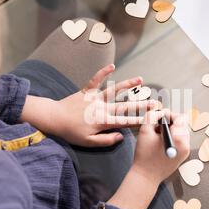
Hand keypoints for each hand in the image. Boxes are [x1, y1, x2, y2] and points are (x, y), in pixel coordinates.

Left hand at [21, 64, 158, 146]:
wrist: (53, 118)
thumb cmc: (70, 132)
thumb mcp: (88, 142)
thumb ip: (106, 140)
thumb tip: (121, 136)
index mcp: (103, 121)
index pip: (125, 121)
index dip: (140, 120)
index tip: (152, 119)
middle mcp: (102, 107)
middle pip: (125, 105)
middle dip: (141, 104)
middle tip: (155, 101)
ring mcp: (95, 98)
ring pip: (114, 90)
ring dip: (127, 84)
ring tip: (140, 79)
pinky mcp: (87, 91)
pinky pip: (96, 80)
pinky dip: (103, 72)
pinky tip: (113, 66)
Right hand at [107, 109, 189, 208]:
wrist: (145, 177)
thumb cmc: (144, 156)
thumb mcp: (145, 131)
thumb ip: (152, 116)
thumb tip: (159, 112)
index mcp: (179, 138)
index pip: (180, 118)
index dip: (168, 114)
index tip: (159, 117)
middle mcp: (186, 145)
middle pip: (182, 125)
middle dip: (169, 123)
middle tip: (157, 126)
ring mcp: (185, 152)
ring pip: (181, 132)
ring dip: (170, 130)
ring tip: (157, 135)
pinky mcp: (182, 156)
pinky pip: (179, 141)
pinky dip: (171, 138)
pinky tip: (160, 143)